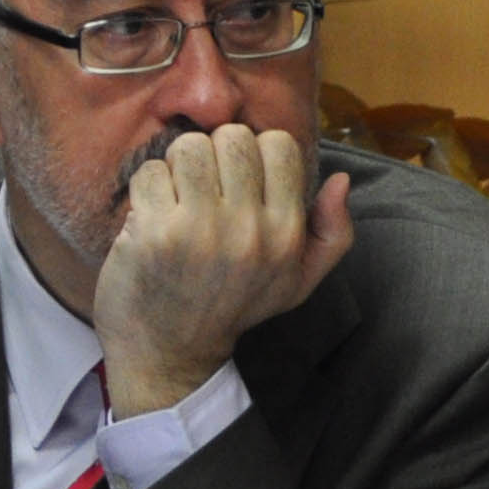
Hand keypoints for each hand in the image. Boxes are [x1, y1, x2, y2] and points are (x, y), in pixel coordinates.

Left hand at [93, 124, 354, 413]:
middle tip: (204, 189)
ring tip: (178, 198)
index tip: (240, 183)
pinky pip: (150, 172)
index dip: (256, 153)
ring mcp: (201, 230)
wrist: (170, 352)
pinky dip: (146, 189)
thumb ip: (332, 234)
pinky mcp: (155, 232)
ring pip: (188, 146)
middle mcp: (250, 230)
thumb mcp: (297, 281)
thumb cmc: (233, 305)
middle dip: (214, 154)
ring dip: (177, 166)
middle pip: (233, 137)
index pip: (280, 144)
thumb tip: (341, 180)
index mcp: (288, 234)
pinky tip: (152, 217)